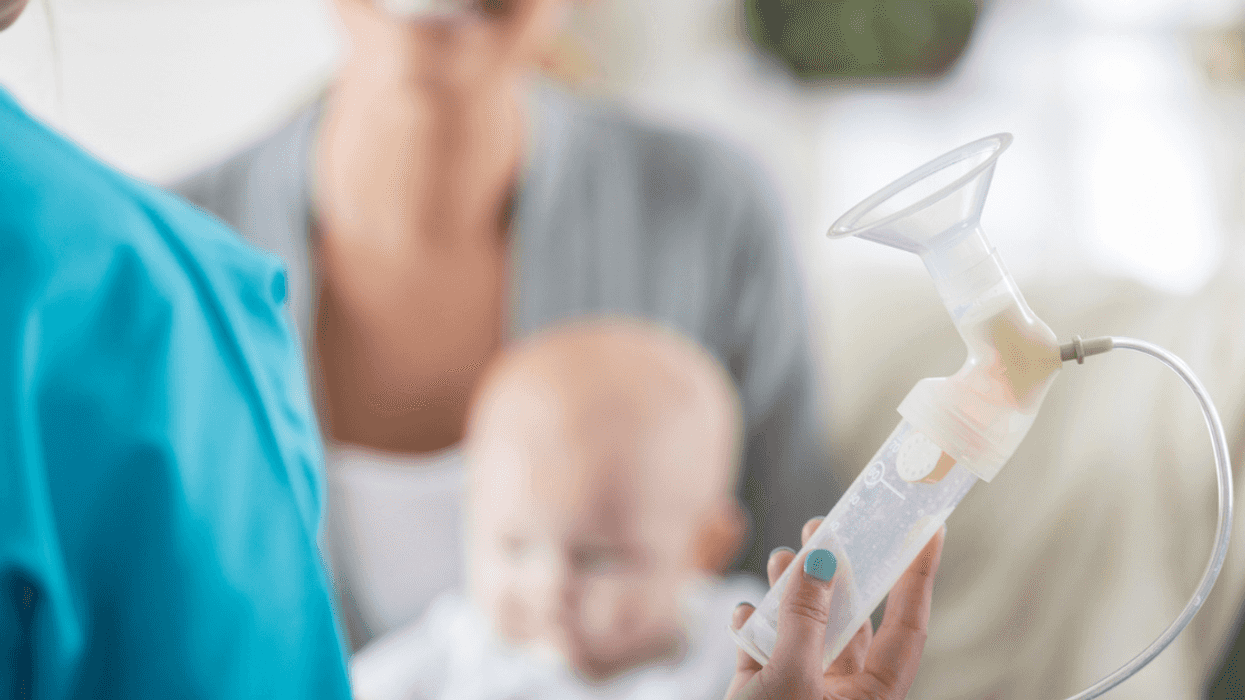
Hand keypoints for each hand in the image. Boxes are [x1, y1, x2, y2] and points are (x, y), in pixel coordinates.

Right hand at [726, 518, 945, 699]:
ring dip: (790, 589)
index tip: (929, 526)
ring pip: (805, 628)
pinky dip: (752, 625)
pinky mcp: (763, 695)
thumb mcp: (791, 681)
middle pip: (852, 617)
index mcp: (872, 696)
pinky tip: (743, 612)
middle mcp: (843, 692)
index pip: (907, 624)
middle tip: (826, 525)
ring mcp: (803, 692)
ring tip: (780, 558)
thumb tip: (822, 560)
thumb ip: (805, 618)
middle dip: (839, 569)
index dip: (918, 574)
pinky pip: (764, 649)